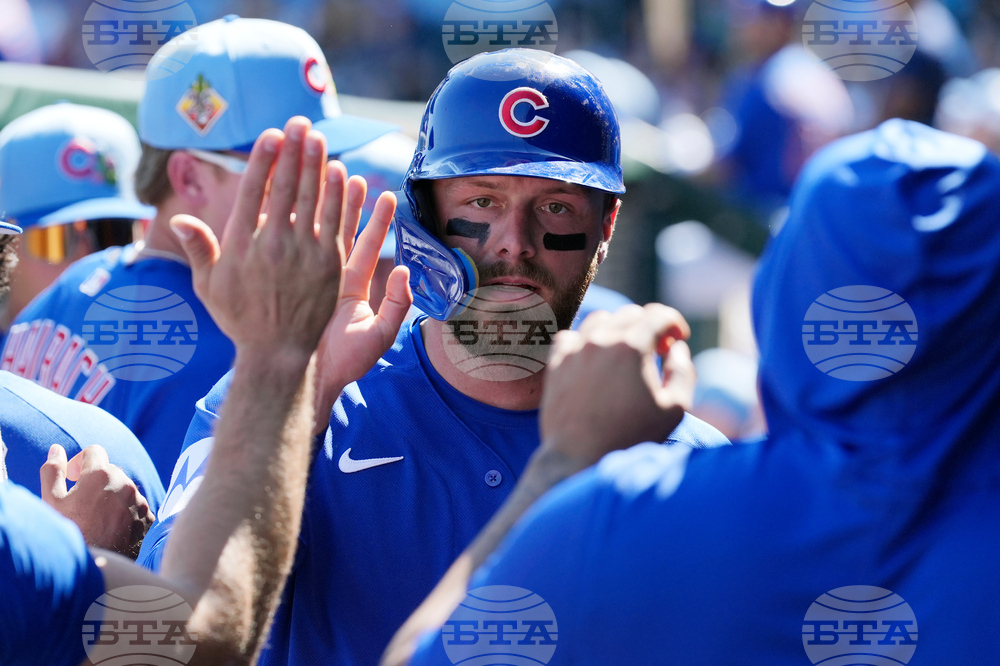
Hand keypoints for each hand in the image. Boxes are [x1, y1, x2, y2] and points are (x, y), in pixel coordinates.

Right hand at [41, 444, 151, 556]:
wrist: (92, 565)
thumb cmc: (68, 531)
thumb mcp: (52, 500)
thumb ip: (53, 470)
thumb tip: (56, 449)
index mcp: (101, 474)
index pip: (94, 451)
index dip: (80, 462)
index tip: (72, 477)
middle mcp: (124, 483)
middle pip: (110, 470)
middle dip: (95, 480)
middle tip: (82, 500)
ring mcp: (138, 500)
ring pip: (123, 488)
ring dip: (111, 495)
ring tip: (95, 516)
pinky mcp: (147, 516)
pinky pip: (135, 505)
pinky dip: (124, 510)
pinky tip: (111, 526)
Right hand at [170, 116, 349, 362]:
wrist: (278, 354)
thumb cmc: (240, 319)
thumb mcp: (210, 287)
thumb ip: (199, 250)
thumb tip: (179, 220)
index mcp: (242, 245)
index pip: (254, 192)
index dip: (264, 160)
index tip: (271, 135)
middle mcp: (274, 245)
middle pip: (286, 188)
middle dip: (293, 152)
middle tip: (299, 123)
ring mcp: (305, 254)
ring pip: (312, 200)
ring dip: (316, 165)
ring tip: (317, 137)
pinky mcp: (329, 265)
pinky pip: (335, 223)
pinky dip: (338, 197)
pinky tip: (340, 173)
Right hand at [311, 183, 411, 432]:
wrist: (311, 381)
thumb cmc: (346, 363)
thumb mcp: (379, 335)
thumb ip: (396, 304)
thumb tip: (404, 271)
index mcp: (353, 288)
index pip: (367, 246)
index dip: (377, 222)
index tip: (387, 196)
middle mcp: (332, 279)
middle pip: (341, 232)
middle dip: (347, 203)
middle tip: (352, 173)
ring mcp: (309, 280)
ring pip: (315, 236)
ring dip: (321, 207)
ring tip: (328, 175)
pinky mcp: (290, 285)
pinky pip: (293, 251)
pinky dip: (294, 227)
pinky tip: (289, 202)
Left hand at [539, 304, 694, 466]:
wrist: (579, 459)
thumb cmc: (630, 437)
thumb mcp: (674, 409)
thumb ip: (682, 372)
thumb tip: (676, 349)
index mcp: (631, 347)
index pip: (658, 315)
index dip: (674, 322)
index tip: (677, 338)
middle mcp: (600, 341)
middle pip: (630, 315)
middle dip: (649, 326)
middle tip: (656, 350)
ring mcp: (574, 350)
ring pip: (600, 320)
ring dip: (618, 329)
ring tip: (626, 353)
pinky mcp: (556, 364)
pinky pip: (571, 337)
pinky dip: (586, 340)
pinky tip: (595, 358)